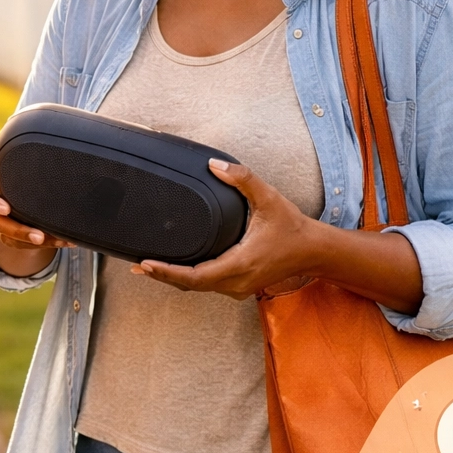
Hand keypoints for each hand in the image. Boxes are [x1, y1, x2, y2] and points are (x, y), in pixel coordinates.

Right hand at [0, 140, 74, 248]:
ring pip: (15, 239)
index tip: (6, 207)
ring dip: (35, 241)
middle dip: (18, 231)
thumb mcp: (7, 160)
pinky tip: (68, 241)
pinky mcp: (18, 240)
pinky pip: (31, 246)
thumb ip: (1, 151)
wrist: (19, 193)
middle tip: (37, 235)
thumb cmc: (12, 173)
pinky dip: (51, 243)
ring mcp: (5, 228)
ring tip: (58, 240)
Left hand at [136, 158, 318, 298]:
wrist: (314, 251)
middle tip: (138, 267)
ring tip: (148, 269)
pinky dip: (188, 279)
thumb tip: (215, 165)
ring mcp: (238, 287)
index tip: (147, 265)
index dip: (168, 273)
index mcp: (240, 264)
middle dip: (164, 276)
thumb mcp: (269, 198)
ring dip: (174, 279)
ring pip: (199, 287)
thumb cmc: (292, 228)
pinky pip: (208, 285)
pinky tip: (175, 270)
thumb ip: (242, 179)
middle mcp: (236, 281)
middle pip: (191, 285)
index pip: (195, 276)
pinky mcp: (240, 285)